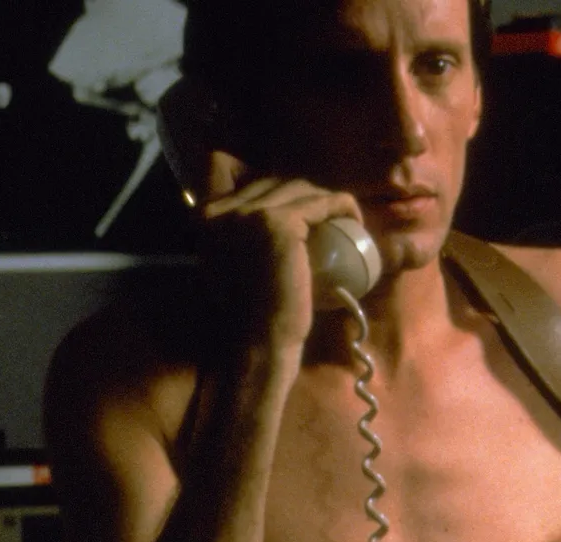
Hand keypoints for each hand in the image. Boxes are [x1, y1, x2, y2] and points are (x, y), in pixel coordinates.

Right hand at [196, 149, 364, 366]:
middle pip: (276, 183)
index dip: (280, 191)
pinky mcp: (276, 223)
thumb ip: (241, 238)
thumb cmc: (256, 312)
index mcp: (206, 217)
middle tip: (328, 214)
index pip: (249, 182)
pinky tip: (353, 218)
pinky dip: (341, 206)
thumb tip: (267, 219)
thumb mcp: (237, 265)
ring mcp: (247, 213)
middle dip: (307, 194)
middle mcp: (220, 209)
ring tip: (343, 217)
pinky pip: (321, 202)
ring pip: (300, 189)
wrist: (260, 339)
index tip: (304, 210)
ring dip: (325, 199)